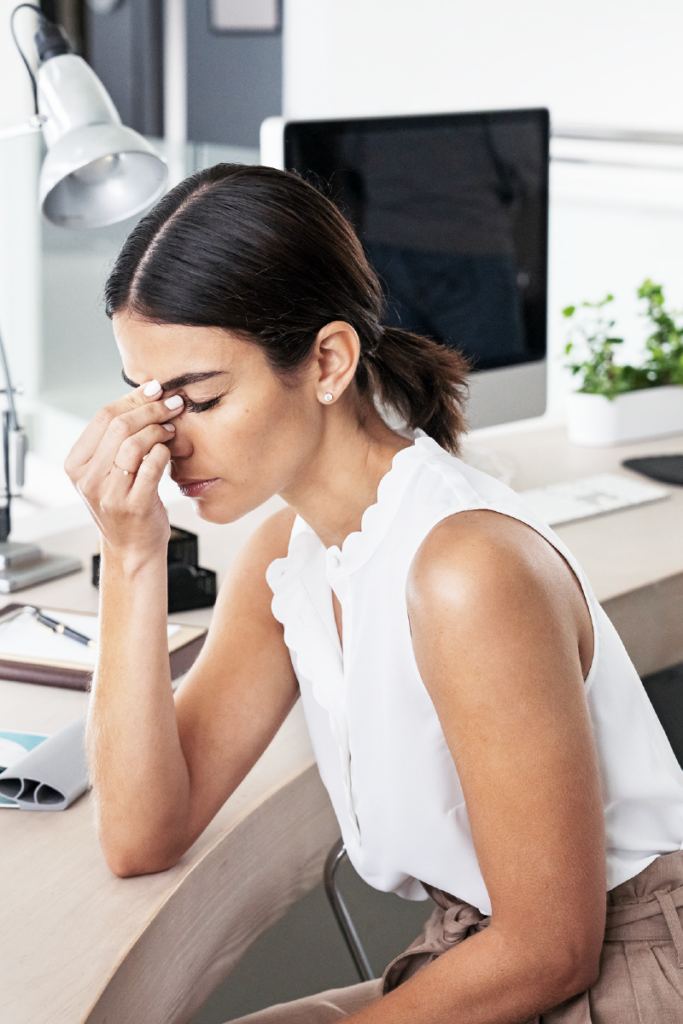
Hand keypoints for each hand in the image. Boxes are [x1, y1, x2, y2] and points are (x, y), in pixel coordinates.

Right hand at [65, 380, 184, 568]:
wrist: (132, 548)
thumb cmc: (124, 505)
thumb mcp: (106, 472)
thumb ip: (115, 439)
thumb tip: (143, 394)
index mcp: (76, 465)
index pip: (103, 417)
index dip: (132, 398)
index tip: (154, 390)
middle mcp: (87, 479)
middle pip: (119, 426)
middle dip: (150, 409)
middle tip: (172, 405)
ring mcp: (109, 494)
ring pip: (135, 443)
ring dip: (159, 430)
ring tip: (172, 429)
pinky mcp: (133, 505)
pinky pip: (152, 466)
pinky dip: (165, 453)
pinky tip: (171, 451)